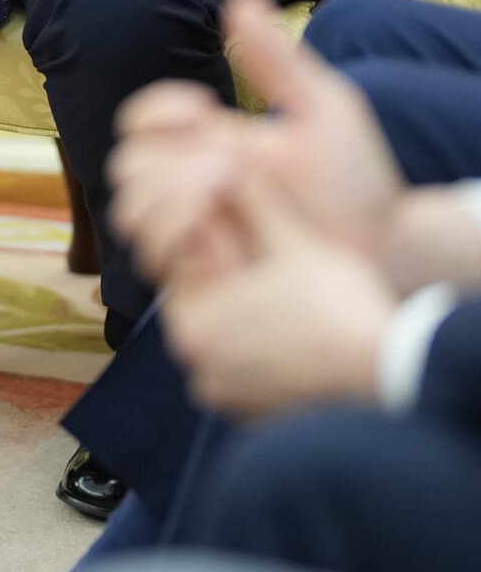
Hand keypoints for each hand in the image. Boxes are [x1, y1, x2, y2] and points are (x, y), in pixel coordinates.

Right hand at [112, 0, 404, 290]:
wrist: (386, 251)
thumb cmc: (358, 182)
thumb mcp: (322, 111)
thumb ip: (277, 60)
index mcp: (209, 141)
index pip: (142, 117)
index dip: (158, 108)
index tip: (203, 108)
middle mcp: (191, 186)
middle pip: (125, 162)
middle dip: (165, 157)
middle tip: (223, 162)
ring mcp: (193, 231)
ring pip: (128, 209)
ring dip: (166, 197)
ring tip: (221, 197)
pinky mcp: (200, 276)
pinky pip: (155, 257)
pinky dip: (176, 240)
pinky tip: (224, 236)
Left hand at [164, 181, 397, 419]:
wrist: (391, 377)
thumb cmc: (343, 308)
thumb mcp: (294, 241)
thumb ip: (253, 198)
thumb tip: (224, 157)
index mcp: (194, 323)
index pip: (180, 264)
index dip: (206, 234)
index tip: (230, 224)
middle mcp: (197, 367)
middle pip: (198, 302)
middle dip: (221, 270)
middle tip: (255, 257)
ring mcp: (223, 395)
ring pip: (220, 336)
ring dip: (240, 310)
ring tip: (275, 291)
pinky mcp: (250, 414)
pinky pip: (241, 368)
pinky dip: (257, 346)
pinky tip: (286, 328)